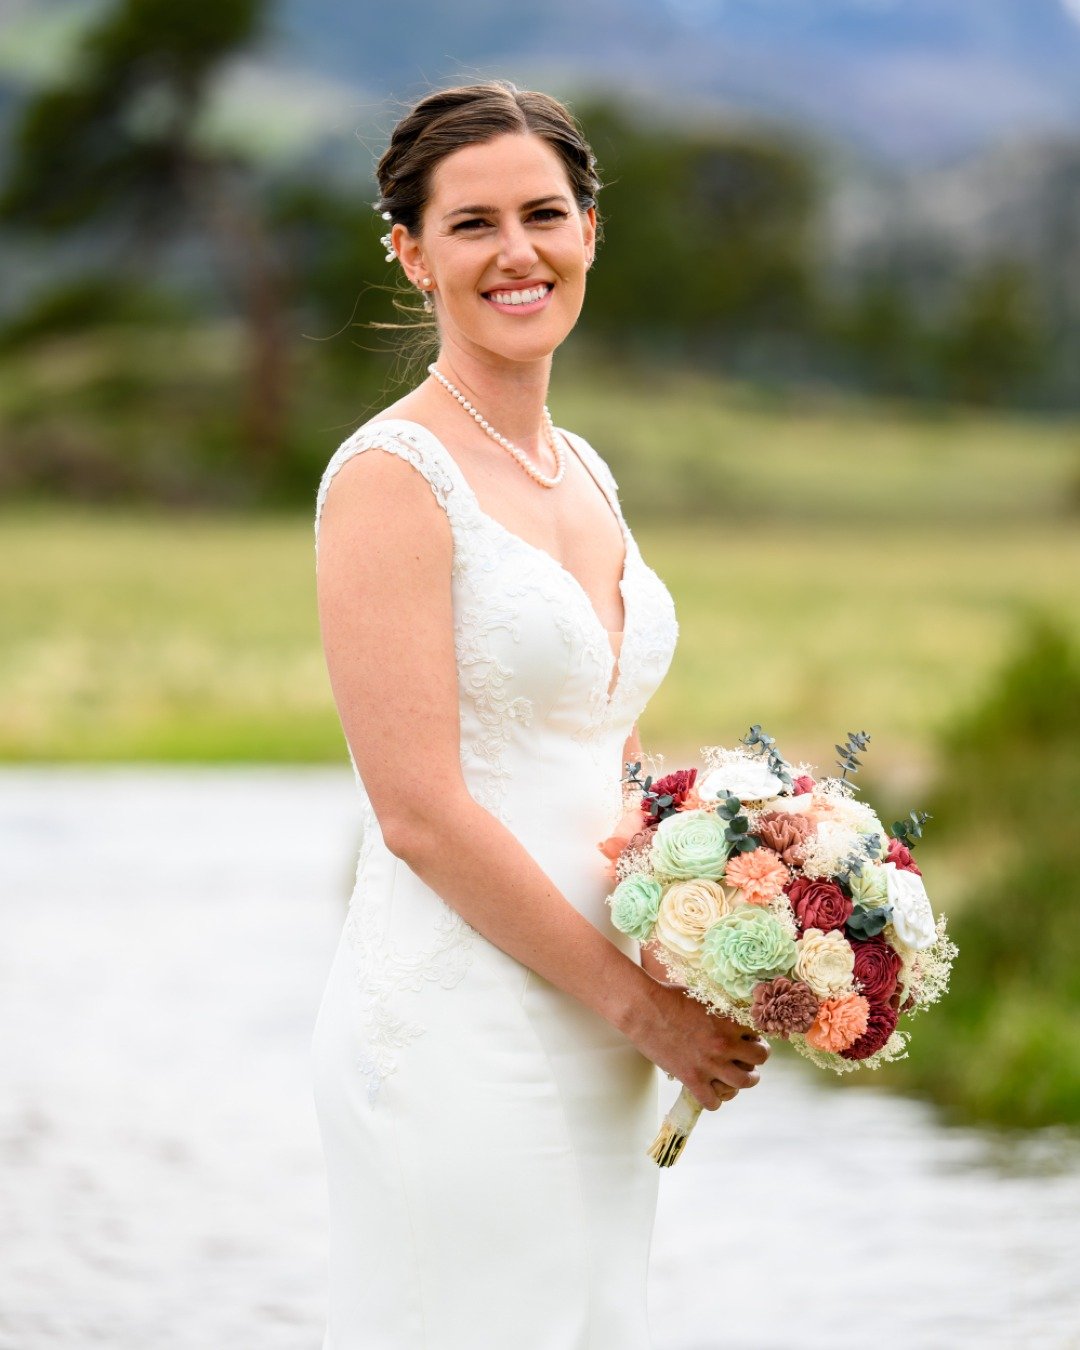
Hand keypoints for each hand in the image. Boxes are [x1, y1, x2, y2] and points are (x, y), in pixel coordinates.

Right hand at [629, 980, 769, 1110]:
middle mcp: (724, 1044)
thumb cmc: (668, 996)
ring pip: (744, 1082)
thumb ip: (720, 1011)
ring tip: (740, 1078)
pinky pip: (714, 1102)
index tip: (748, 1038)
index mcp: (728, 1021)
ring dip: (745, 1080)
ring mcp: (709, 1064)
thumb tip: (728, 1016)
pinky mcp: (691, 1079)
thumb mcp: (703, 998)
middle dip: (757, 1058)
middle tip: (749, 1059)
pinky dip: (715, 1099)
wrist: (643, 1009)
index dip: (755, 1036)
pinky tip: (711, 1090)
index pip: (758, 1033)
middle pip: (759, 1058)